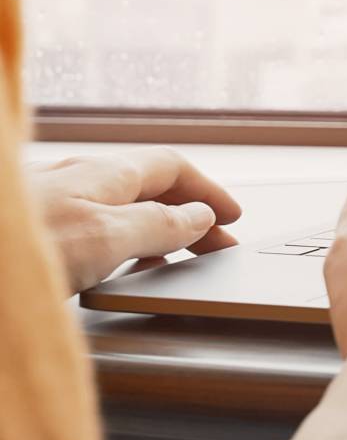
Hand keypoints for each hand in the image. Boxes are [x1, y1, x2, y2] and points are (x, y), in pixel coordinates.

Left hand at [28, 147, 241, 292]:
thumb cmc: (11, 250)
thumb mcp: (105, 237)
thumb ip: (159, 225)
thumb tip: (199, 217)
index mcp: (102, 173)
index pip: (171, 167)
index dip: (207, 191)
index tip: (231, 216)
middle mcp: (74, 181)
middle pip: (146, 190)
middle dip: (187, 216)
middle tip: (213, 247)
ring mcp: (47, 205)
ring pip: (116, 210)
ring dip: (153, 234)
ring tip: (172, 262)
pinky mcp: (28, 233)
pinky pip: (87, 230)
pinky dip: (118, 247)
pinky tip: (113, 272)